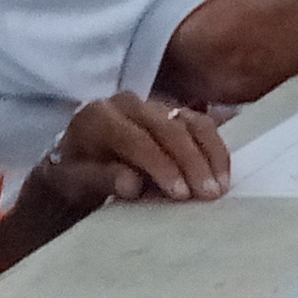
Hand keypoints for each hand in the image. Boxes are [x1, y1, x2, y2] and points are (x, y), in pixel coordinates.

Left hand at [35, 94, 232, 205]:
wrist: (77, 157)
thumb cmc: (75, 173)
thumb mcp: (75, 181)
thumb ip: (101, 179)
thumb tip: (132, 184)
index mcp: (99, 117)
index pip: (136, 140)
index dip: (161, 166)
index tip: (180, 194)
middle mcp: (129, 103)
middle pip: (169, 128)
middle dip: (191, 162)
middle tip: (208, 193)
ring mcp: (155, 104)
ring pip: (192, 122)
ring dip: (210, 155)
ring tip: (220, 186)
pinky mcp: (175, 110)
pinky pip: (202, 124)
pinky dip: (215, 149)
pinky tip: (222, 173)